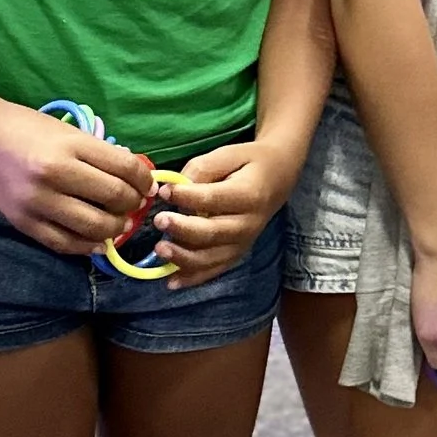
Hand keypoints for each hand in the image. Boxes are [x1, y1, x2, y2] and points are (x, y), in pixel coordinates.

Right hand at [0, 97, 153, 256]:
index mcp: (69, 146)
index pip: (125, 168)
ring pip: (96, 228)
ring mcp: (38, 203)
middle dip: (134, 204)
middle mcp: (55, 175)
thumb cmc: (22, 127)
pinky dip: (88, 246)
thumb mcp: (65, 130)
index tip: (147, 185)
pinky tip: (97, 240)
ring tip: (117, 221)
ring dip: (116, 228)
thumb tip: (134, 175)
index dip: (144, 180)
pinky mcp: (24, 223)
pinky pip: (66, 244)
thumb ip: (98, 153)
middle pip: (115, 199)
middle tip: (134, 203)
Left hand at [150, 139, 290, 286]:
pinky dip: (193, 278)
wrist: (277, 177)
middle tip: (159, 221)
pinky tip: (172, 282)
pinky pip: (215, 270)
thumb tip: (175, 190)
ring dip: (184, 258)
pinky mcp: (237, 254)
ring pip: (212, 258)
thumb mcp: (228, 154)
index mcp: (249, 195)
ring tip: (160, 250)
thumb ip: (202, 170)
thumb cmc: (248, 163)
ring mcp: (244, 243)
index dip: (187, 196)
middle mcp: (249, 224)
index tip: (164, 191)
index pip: (214, 198)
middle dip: (183, 229)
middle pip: (213, 232)